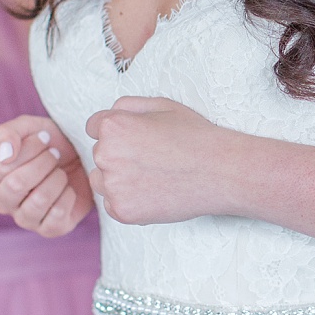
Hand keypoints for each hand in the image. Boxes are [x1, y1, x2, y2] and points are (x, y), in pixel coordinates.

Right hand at [0, 114, 91, 236]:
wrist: (82, 157)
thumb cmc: (50, 142)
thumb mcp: (28, 127)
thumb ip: (7, 133)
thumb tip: (4, 156)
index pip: (0, 167)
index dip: (28, 149)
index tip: (45, 138)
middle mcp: (2, 201)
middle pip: (15, 185)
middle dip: (43, 163)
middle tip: (55, 154)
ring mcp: (24, 218)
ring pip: (37, 201)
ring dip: (56, 179)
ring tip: (61, 171)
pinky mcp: (48, 229)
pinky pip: (56, 215)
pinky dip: (68, 196)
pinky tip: (69, 188)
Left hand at [84, 96, 241, 224]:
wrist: (220, 172)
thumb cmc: (195, 137)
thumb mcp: (163, 106)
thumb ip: (128, 104)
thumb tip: (110, 112)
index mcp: (114, 126)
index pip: (94, 126)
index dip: (117, 131)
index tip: (136, 139)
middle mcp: (106, 155)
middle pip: (99, 154)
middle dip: (119, 155)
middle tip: (152, 157)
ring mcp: (113, 186)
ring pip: (101, 180)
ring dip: (118, 179)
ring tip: (152, 175)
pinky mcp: (122, 210)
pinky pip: (112, 204)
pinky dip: (128, 200)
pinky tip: (153, 191)